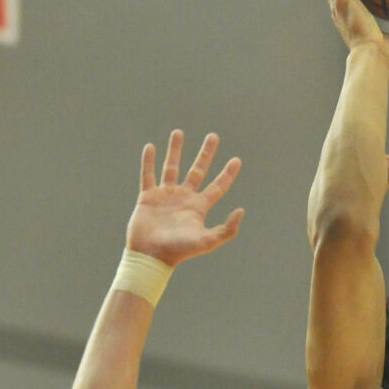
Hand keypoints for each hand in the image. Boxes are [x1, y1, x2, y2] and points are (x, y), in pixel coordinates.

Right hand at [125, 130, 242, 265]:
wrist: (151, 256)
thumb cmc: (179, 251)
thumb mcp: (207, 242)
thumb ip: (227, 230)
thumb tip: (241, 210)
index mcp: (198, 207)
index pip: (217, 186)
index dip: (228, 174)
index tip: (236, 160)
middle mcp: (183, 198)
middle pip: (197, 170)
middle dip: (206, 153)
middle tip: (213, 136)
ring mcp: (165, 196)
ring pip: (172, 167)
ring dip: (175, 149)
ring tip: (178, 132)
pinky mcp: (148, 197)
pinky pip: (148, 175)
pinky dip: (148, 161)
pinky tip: (150, 147)